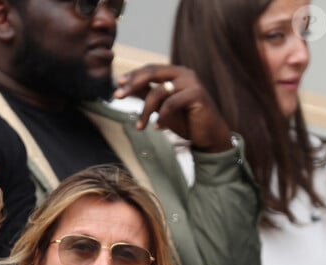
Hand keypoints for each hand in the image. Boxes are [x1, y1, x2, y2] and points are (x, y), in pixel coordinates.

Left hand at [113, 64, 231, 151]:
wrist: (208, 135)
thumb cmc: (186, 120)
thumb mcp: (162, 107)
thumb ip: (148, 95)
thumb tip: (128, 88)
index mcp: (176, 73)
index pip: (150, 69)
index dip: (133, 76)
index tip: (117, 85)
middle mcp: (184, 73)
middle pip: (152, 72)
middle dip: (133, 84)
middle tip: (118, 96)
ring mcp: (192, 82)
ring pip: (159, 92)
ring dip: (146, 111)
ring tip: (140, 127)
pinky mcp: (197, 94)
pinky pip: (171, 104)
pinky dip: (162, 117)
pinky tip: (158, 127)